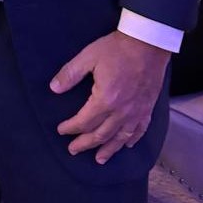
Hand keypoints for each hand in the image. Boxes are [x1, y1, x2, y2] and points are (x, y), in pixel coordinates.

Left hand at [51, 30, 169, 164]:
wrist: (148, 43)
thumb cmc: (117, 49)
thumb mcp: (88, 57)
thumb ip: (70, 74)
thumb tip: (53, 88)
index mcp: (105, 100)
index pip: (84, 121)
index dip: (71, 127)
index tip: (61, 130)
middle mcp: (122, 111)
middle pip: (100, 134)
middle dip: (85, 144)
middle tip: (73, 150)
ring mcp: (137, 111)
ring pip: (120, 137)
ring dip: (108, 149)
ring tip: (99, 159)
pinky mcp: (148, 108)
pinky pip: (140, 130)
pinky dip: (132, 140)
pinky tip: (127, 145)